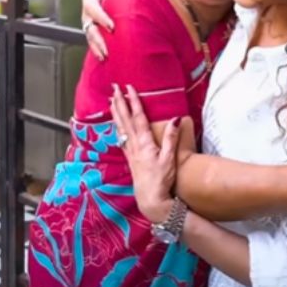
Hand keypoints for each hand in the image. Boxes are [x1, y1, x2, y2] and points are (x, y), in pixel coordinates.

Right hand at [81, 0, 121, 59]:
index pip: (92, 6)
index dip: (100, 18)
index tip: (112, 27)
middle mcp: (89, 5)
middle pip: (89, 24)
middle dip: (97, 37)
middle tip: (107, 48)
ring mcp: (90, 17)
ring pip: (89, 34)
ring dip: (96, 46)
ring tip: (105, 56)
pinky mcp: (95, 26)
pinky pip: (93, 39)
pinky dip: (97, 49)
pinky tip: (103, 57)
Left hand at [111, 84, 179, 224]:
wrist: (150, 198)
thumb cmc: (162, 180)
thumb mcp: (170, 159)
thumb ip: (171, 138)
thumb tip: (175, 119)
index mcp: (145, 143)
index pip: (138, 117)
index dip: (134, 101)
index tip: (129, 88)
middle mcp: (134, 145)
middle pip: (125, 119)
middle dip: (120, 102)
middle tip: (114, 88)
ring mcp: (130, 152)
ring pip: (121, 127)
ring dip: (116, 113)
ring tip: (111, 101)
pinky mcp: (129, 159)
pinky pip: (121, 138)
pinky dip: (117, 127)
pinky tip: (116, 125)